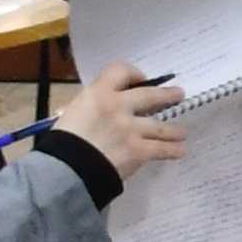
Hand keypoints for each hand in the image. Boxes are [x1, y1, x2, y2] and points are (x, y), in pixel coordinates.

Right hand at [52, 63, 188, 171]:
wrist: (65, 170)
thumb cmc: (61, 142)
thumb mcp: (70, 114)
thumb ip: (89, 108)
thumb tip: (97, 110)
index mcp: (98, 94)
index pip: (120, 71)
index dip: (134, 73)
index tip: (141, 79)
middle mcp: (119, 107)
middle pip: (151, 95)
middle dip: (168, 95)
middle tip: (178, 94)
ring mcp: (131, 129)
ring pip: (162, 126)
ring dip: (174, 130)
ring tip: (181, 132)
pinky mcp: (139, 150)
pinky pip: (162, 149)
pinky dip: (173, 150)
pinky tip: (180, 151)